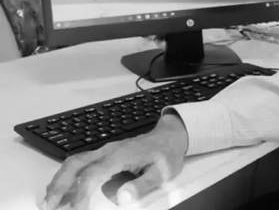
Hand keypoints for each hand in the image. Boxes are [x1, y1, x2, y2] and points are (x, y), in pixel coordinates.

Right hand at [41, 114, 188, 209]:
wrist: (170, 136)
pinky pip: (80, 162)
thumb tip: (122, 198)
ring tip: (49, 201)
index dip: (81, 192)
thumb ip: (142, 185)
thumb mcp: (161, 172)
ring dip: (59, 180)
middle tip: (48, 206)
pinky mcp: (104, 154)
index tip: (77, 209)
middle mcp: (108, 151)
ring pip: (74, 162)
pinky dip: (67, 175)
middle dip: (59, 185)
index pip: (93, 174)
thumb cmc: (166, 154)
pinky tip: (62, 189)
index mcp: (121, 155)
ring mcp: (104, 151)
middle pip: (75, 164)